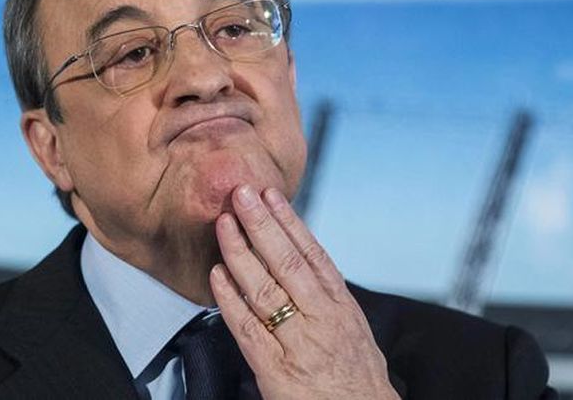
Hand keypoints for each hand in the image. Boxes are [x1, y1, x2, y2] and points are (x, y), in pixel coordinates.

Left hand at [210, 185, 398, 399]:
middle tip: (241, 194)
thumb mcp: (351, 327)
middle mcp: (321, 318)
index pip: (313, 253)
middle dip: (261, 224)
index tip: (270, 195)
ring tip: (224, 224)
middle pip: (287, 262)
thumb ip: (325, 295)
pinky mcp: (275, 368)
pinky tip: (216, 275)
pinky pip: (247, 327)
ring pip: (264, 289)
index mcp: (340, 305)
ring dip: (240, 252)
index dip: (290, 221)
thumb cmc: (355, 377)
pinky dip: (230, 298)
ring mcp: (298, 342)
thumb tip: (302, 259)